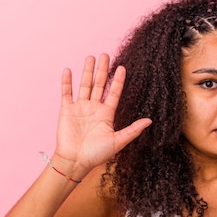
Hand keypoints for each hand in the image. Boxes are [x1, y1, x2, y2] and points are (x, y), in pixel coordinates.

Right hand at [54, 54, 150, 174]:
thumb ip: (133, 130)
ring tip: (91, 57)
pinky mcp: (66, 110)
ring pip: (84, 85)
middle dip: (103, 70)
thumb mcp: (118, 141)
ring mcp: (80, 108)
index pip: (113, 93)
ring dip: (87, 71)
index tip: (122, 67)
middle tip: (106, 54)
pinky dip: (67, 82)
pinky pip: (66, 93)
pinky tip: (69, 70)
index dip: (118, 80)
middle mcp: (94, 108)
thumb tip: (149, 121)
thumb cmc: (97, 154)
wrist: (76, 161)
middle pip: (99, 84)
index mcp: (106, 114)